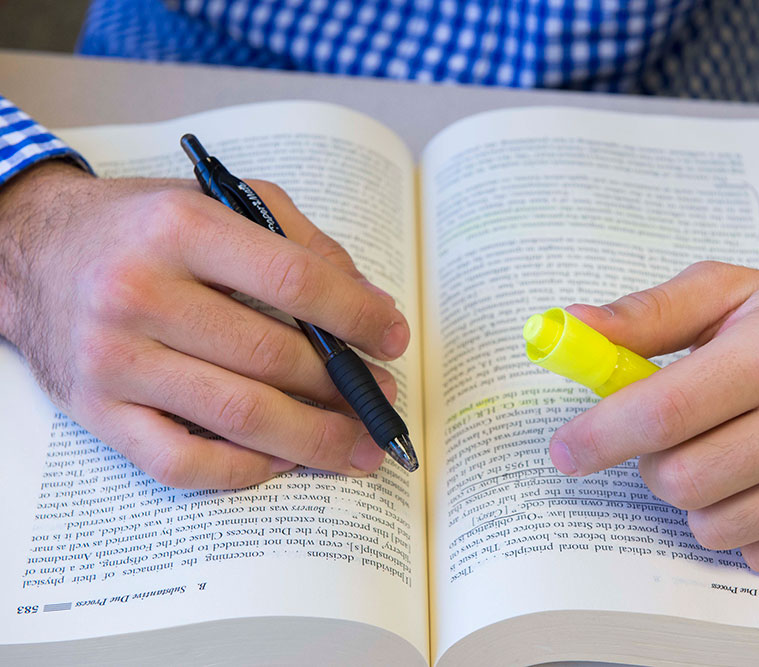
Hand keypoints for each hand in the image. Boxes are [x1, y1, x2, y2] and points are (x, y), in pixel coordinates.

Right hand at [0, 162, 409, 487]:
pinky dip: (246, 470)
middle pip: (272, 357)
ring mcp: (114, 360)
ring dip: (316, 439)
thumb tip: (371, 305)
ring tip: (360, 447)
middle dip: (346, 387)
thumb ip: (300, 243)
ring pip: (238, 416)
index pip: (292, 280)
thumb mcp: (219, 202)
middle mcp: (139, 293)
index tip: (393, 338)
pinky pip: (184, 462)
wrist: (33, 253)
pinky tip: (286, 460)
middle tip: (383, 399)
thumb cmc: (141, 228)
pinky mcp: (98, 413)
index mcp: (179, 230)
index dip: (356, 315)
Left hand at [549, 221, 758, 571]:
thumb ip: (645, 313)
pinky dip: (746, 526)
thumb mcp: (725, 291)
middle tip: (676, 434)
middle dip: (654, 463)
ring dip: (699, 497)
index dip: (598, 437)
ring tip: (732, 450)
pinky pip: (758, 557)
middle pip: (678, 481)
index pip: (661, 413)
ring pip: (712, 527)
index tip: (565, 450)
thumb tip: (573, 326)